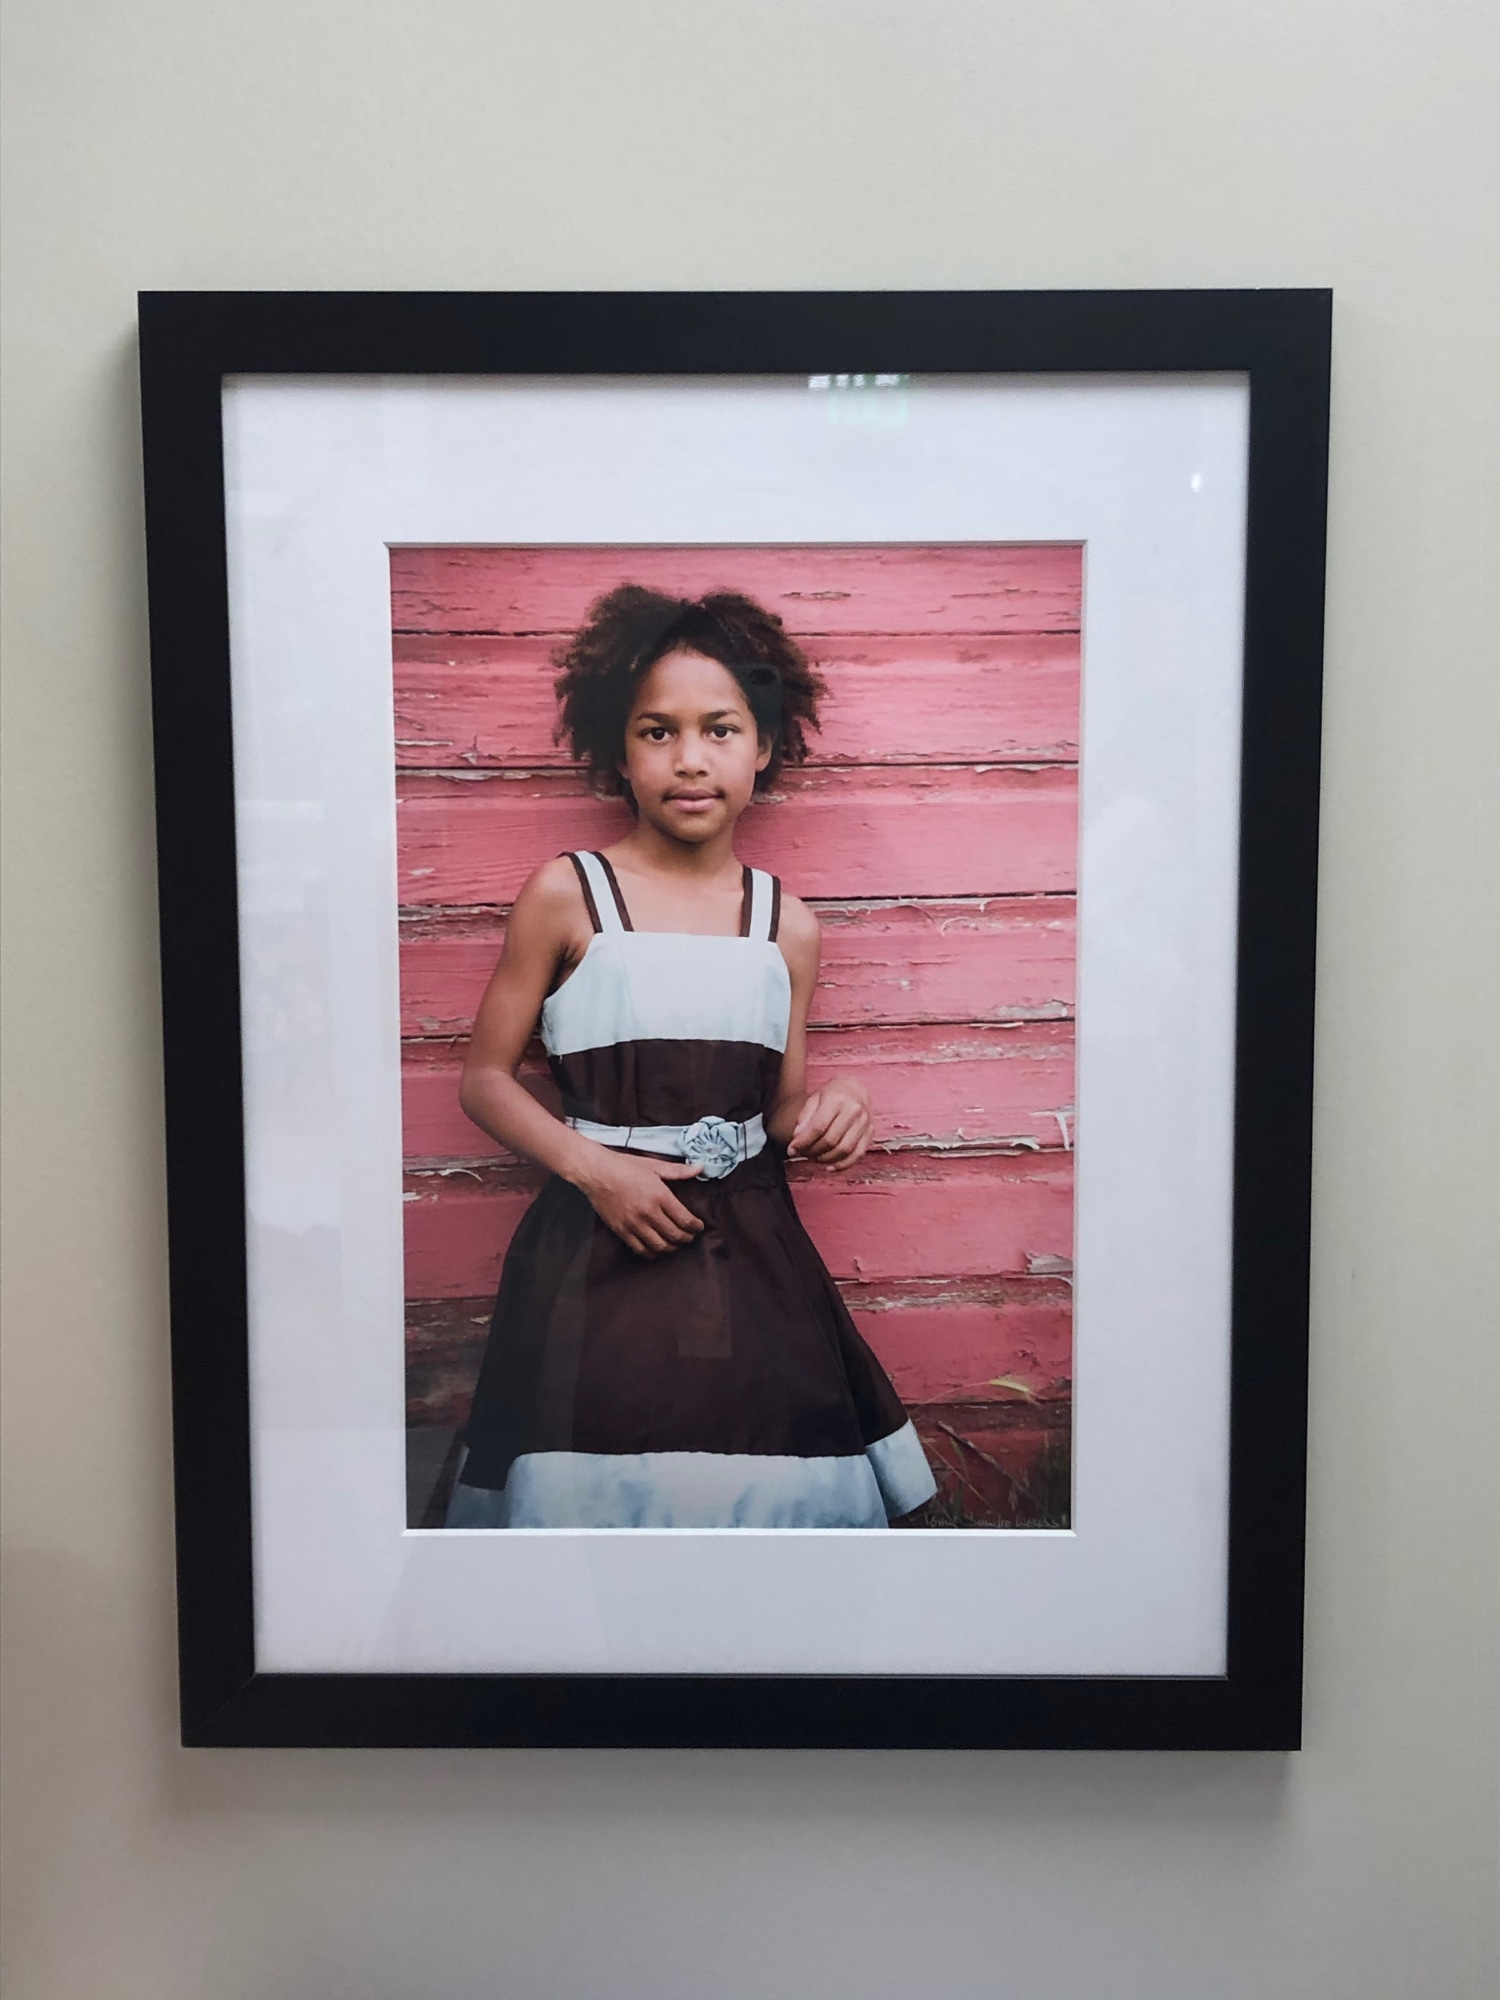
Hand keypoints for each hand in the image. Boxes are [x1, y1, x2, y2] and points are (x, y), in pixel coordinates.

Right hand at [575, 1147, 704, 1256]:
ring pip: (660, 1246)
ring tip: (675, 1243)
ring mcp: (634, 1224)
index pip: (685, 1220)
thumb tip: (700, 1168)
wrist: (596, 1172)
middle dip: (686, 1238)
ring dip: (671, 1247)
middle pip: (675, 1236)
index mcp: (659, 1195)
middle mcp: (648, 1212)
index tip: (698, 1226)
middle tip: (689, 1236)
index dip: (696, 1227)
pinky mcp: (621, 1231)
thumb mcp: (654, 1166)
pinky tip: (656, 1248)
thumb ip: (679, 1170)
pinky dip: (652, 1252)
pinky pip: (640, 1250)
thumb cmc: (625, 1166)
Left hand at [788, 1078, 871, 1169]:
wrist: (856, 1089)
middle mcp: (854, 1110)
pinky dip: (843, 1165)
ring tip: (814, 1157)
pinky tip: (829, 1167)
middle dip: (812, 1151)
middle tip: (802, 1154)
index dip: (803, 1142)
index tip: (791, 1150)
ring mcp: (865, 1123)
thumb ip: (804, 1118)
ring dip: (825, 1159)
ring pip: (844, 1150)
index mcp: (837, 1100)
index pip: (818, 1127)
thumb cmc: (831, 1095)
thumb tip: (797, 1137)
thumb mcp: (814, 1099)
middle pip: (830, 1140)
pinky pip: (857, 1155)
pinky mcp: (870, 1133)